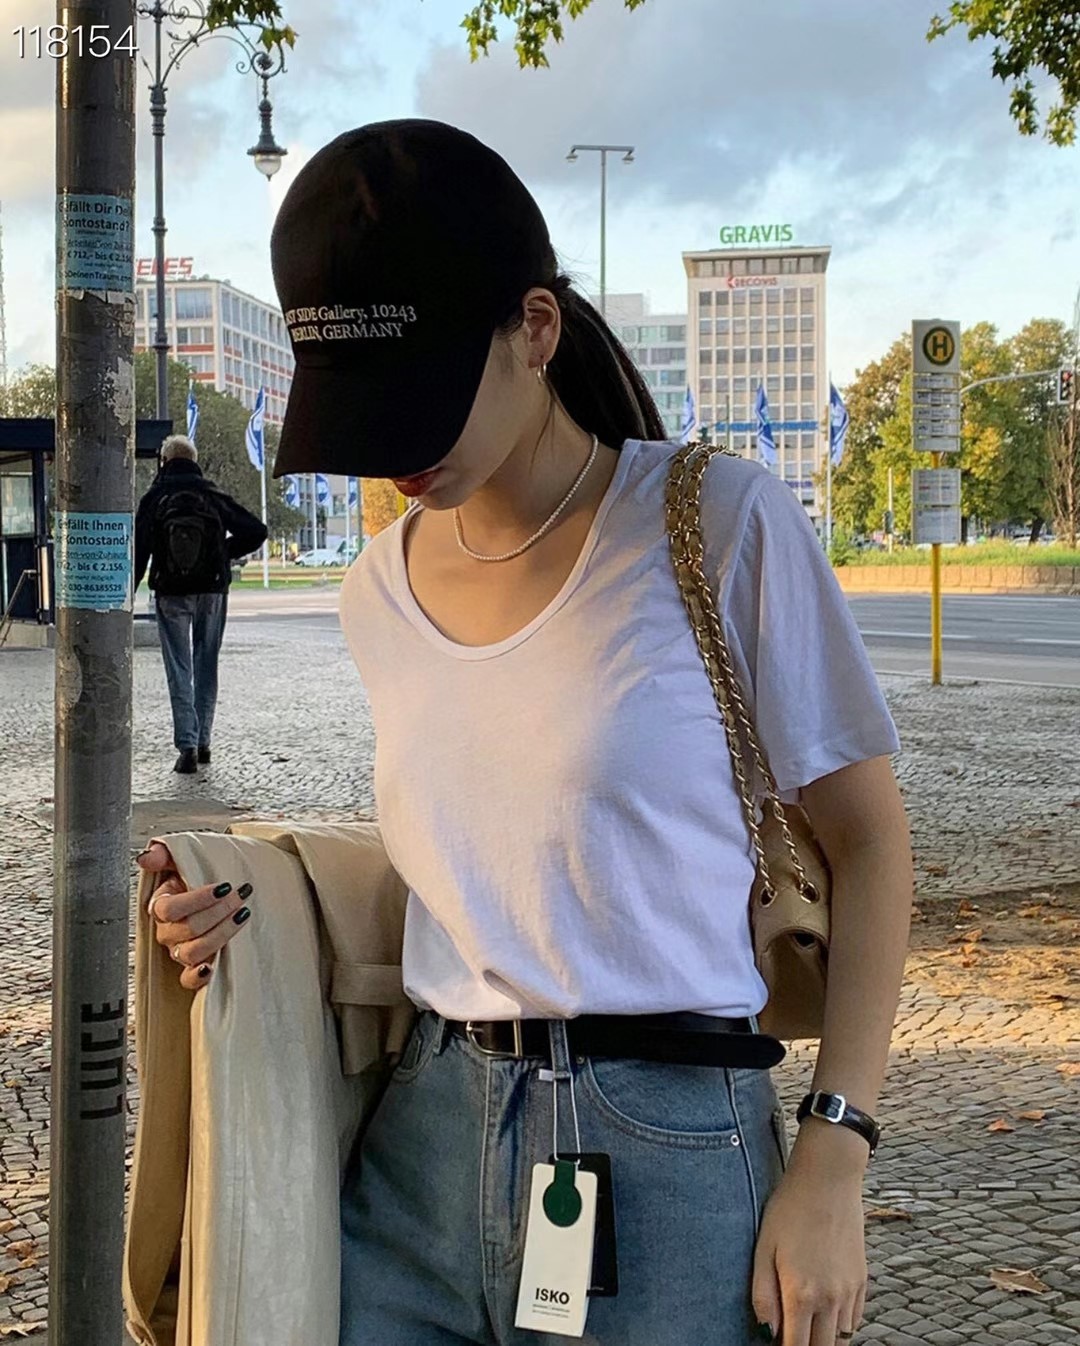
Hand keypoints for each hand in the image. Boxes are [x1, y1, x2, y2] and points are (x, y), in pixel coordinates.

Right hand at [136, 842, 252, 990]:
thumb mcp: (182, 858)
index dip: (197, 899)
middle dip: (219, 912)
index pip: (170, 908)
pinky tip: (212, 966)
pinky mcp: (192, 967)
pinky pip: (187, 981)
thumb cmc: (199, 875)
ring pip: (192, 953)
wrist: (221, 891)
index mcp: (161, 905)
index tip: (224, 886)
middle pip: (187, 930)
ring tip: (242, 916)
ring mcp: (179, 950)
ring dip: (221, 935)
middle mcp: (167, 931)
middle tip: (241, 897)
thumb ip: (163, 853)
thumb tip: (145, 858)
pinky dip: (198, 977)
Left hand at [751, 1156, 866, 1344]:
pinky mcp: (863, 1280)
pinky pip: (854, 1319)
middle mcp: (830, 1299)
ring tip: (805, 1319)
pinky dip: (840, 1322)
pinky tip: (824, 1306)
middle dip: (805, 1345)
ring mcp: (850, 1291)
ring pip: (840, 1337)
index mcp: (801, 1294)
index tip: (777, 1342)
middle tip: (790, 1331)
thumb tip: (767, 1331)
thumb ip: (763, 1294)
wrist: (828, 1179)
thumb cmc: (790, 1209)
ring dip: (822, 1336)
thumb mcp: (764, 1248)